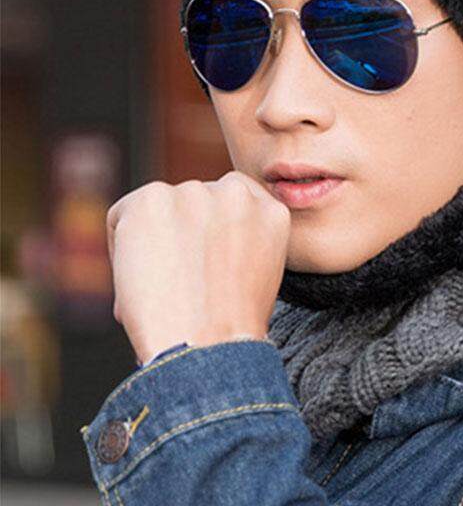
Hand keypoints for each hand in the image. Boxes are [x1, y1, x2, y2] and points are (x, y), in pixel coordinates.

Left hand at [106, 170, 290, 365]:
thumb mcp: (257, 272)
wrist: (206, 345)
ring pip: (157, 210)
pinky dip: (119, 249)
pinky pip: (122, 216)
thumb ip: (240, 240)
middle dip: (179, 237)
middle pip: (192, 204)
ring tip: (158, 289)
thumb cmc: (229, 328)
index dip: (210, 236)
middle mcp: (235, 192)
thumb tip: (196, 238)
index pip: (231, 204)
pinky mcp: (153, 198)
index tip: (202, 267)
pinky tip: (137, 281)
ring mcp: (194, 192)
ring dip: (151, 242)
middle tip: (175, 285)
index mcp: (270, 210)